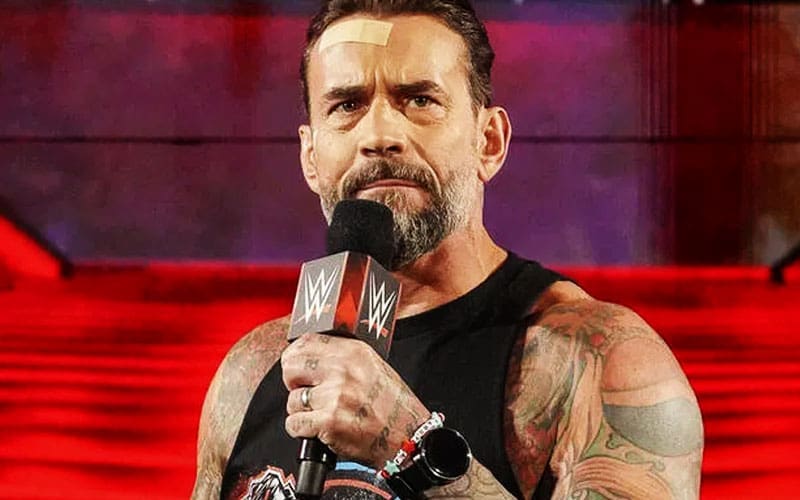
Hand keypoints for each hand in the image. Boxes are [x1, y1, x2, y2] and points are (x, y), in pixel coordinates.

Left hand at [281, 333, 429, 468]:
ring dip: (302, 411)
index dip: (295, 356)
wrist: (408, 437)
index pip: (307, 341)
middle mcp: (343, 370)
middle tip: (306, 392)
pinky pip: (294, 423)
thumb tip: (309, 355)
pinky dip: (302, 430)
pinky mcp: (329, 422)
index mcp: (354, 352)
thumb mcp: (373, 366)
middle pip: (291, 366)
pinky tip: (319, 429)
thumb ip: (343, 357)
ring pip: (292, 399)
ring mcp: (335, 396)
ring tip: (324, 414)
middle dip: (293, 382)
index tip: (296, 366)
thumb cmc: (393, 407)